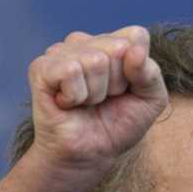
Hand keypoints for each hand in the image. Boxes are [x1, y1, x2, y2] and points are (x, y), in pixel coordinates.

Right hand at [26, 25, 169, 186]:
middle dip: (117, 83)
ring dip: (96, 93)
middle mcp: (86, 42)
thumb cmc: (118, 125)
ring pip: (94, 60)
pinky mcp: (41, 68)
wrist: (91, 155)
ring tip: (86, 103)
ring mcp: (61, 52)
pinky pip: (70, 70)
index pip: (136, 36)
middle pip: (117, 47)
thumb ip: (151, 73)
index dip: (139, 69)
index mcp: (113, 43)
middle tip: (104, 100)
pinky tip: (68, 103)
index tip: (126, 90)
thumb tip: (133, 50)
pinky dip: (76, 96)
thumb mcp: (151, 100)